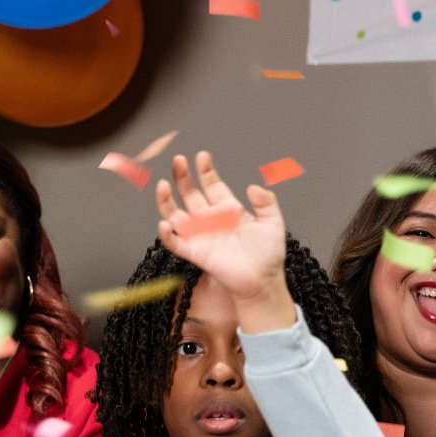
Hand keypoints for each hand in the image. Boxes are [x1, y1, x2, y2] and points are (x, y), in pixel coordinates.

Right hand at [154, 152, 287, 304]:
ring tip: (163, 184)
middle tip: (178, 160)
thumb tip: (253, 186)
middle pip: (190, 193)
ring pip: (175, 214)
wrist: (264, 280)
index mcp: (228, 209)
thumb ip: (266, 202)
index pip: (212, 185)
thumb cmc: (269, 254)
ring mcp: (201, 235)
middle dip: (183, 177)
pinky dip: (167, 234)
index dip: (205, 170)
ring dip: (166, 200)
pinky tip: (164, 223)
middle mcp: (211, 219)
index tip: (202, 156)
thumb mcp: (273, 222)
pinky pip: (175, 242)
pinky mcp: (195, 252)